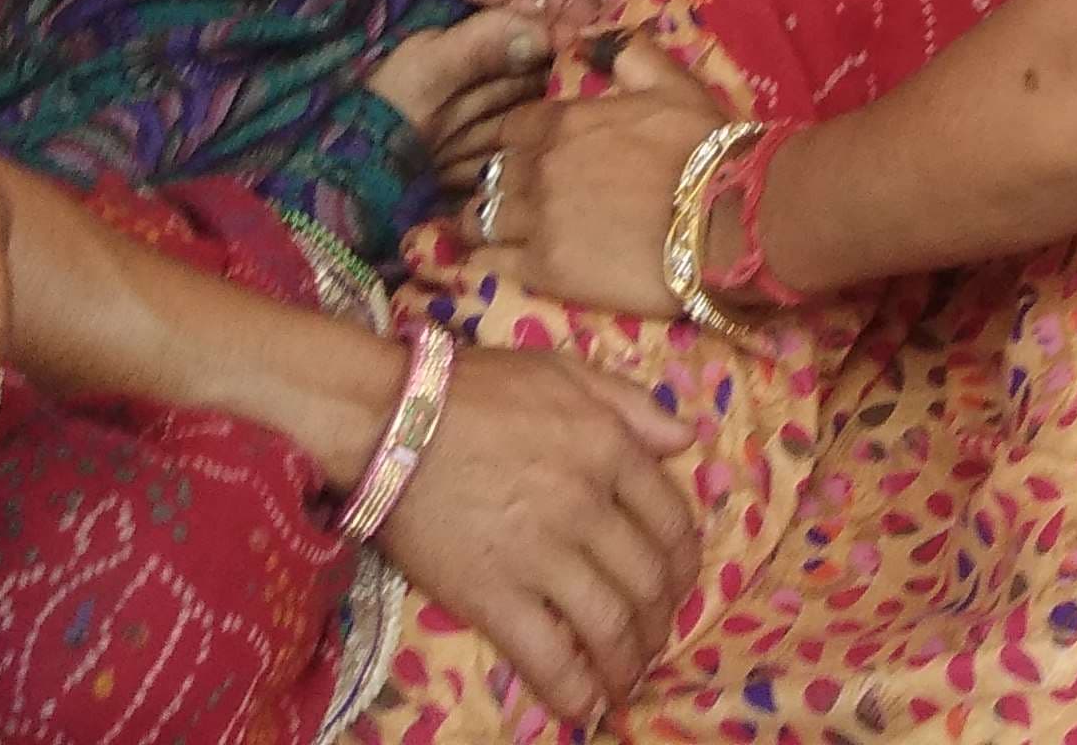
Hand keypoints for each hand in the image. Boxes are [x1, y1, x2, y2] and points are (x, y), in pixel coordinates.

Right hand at [378, 328, 700, 722]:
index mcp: (609, 447)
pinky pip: (549, 657)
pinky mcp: (494, 596)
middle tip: (655, 641)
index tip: (678, 586)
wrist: (391, 418)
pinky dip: (576, 691)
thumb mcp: (564, 368)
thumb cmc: (475, 388)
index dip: (684, 565)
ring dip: (628, 663)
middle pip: (648, 580)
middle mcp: (588, 504)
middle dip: (661, 621)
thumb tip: (685, 438)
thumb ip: (632, 402)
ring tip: (627, 680)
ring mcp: (543, 554)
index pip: (671, 520)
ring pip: (610, 624)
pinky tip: (587, 709)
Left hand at [452, 33, 726, 317]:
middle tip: (519, 193)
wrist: (724, 220)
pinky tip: (501, 261)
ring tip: (503, 230)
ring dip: (488, 219)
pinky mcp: (545, 270)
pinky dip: (492, 259)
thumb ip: (627, 52)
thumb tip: (590, 37)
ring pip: (481, 217)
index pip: (512, 125)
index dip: (519, 137)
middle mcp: (540, 167)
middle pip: (493, 172)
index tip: (530, 150)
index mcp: (564, 121)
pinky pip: (492, 262)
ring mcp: (538, 220)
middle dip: (503, 179)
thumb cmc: (702, 147)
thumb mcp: (671, 82)